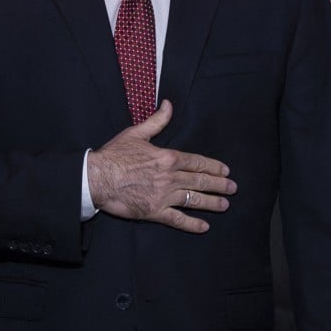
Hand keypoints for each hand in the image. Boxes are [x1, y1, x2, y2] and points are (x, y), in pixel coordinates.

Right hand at [87, 101, 236, 233]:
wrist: (97, 178)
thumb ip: (157, 121)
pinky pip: (178, 219)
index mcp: (167, 158)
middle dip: (219, 185)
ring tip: (224, 205)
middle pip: (200, 181)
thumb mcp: (136, 133)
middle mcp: (170, 177)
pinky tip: (204, 226)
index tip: (225, 170)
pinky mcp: (154, 211)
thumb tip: (169, 105)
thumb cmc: (114, 155)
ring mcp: (163, 196)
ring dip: (211, 203)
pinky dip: (192, 223)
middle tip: (233, 188)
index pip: (197, 162)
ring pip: (193, 200)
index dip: (213, 167)